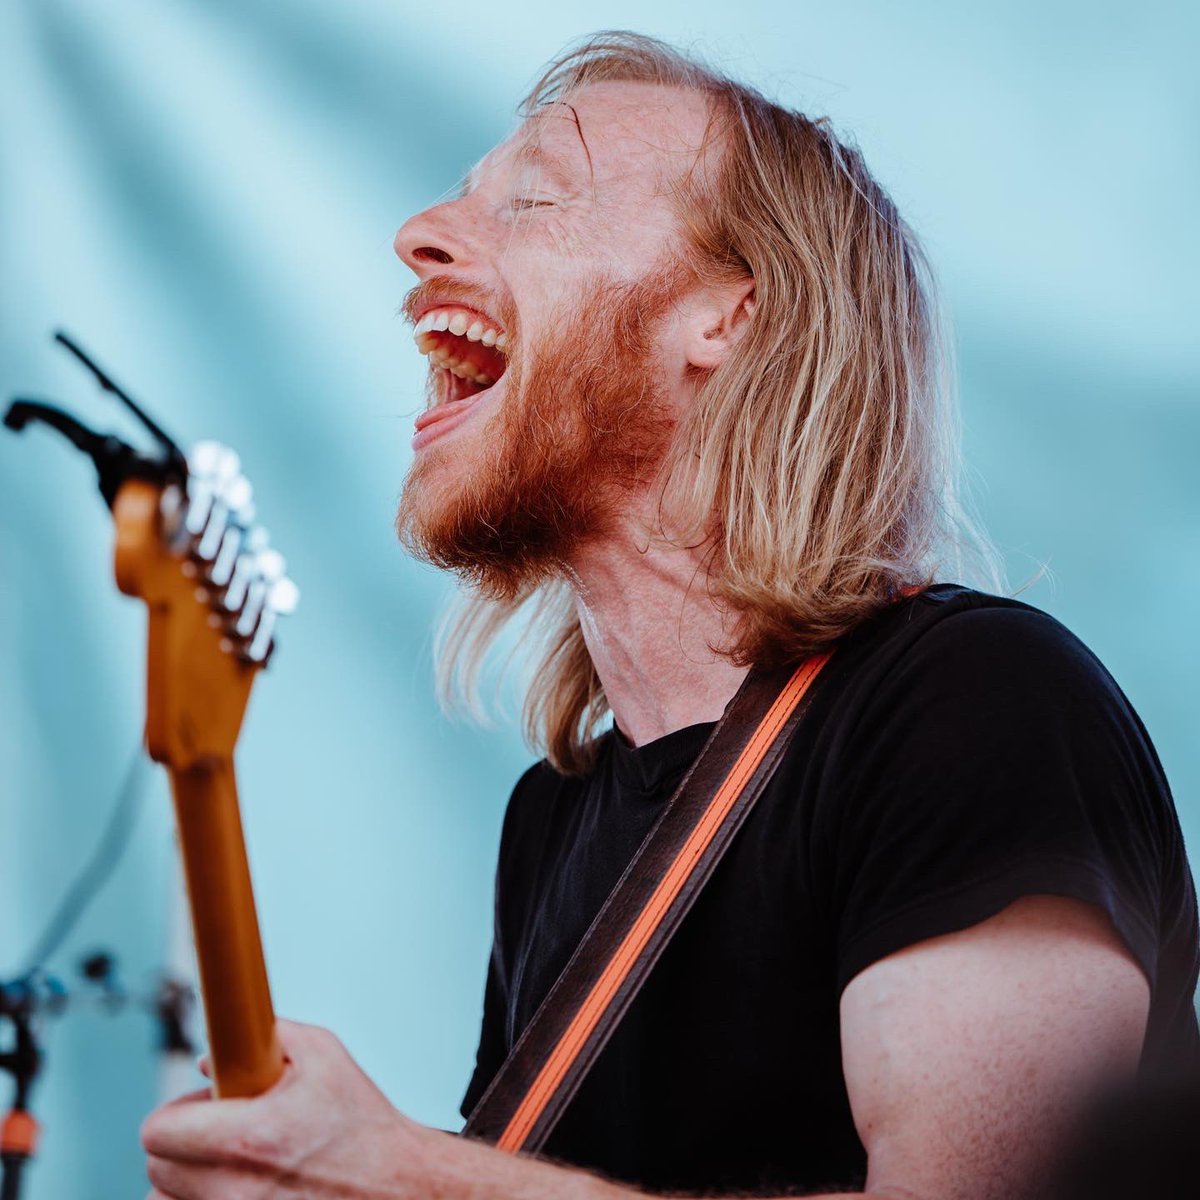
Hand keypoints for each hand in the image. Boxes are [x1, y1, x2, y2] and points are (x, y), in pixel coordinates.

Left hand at [141, 1018, 432, 1198]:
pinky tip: (237, 1188)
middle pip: (156, 1172)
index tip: (202, 1107)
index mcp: (250, 1138)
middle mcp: (234, 1191)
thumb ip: (268, 1039)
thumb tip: (211, 1058)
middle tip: (221, 1133)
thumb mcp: (325, 1056)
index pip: (159, 1131)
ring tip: (230, 1168)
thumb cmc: (363, 1126)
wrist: (398, 1187)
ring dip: (186, 1186)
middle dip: (183, 1145)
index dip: (178, 1112)